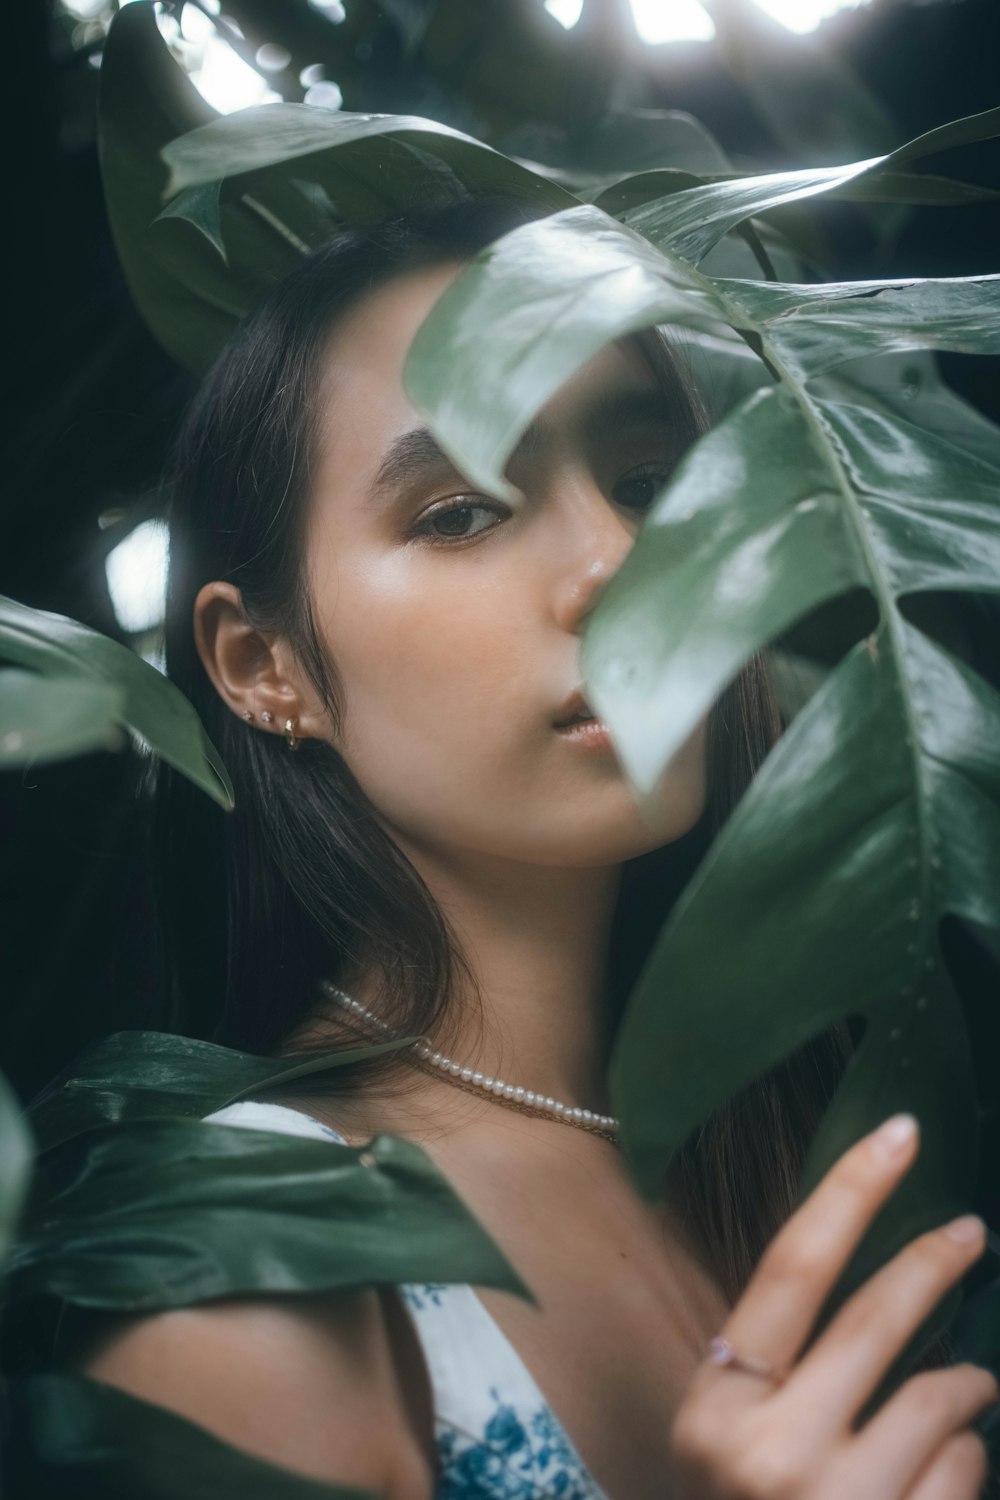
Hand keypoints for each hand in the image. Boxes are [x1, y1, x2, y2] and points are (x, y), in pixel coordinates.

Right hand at [669, 1114, 996, 1498]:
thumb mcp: (735, 1446)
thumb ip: (785, 1370)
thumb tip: (884, 1281)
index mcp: (716, 1408)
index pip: (791, 1268)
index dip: (850, 1190)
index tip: (901, 1132)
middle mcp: (769, 1452)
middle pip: (880, 1319)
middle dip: (935, 1263)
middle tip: (971, 1232)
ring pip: (944, 1403)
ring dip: (965, 1395)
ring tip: (958, 1406)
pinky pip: (970, 1472)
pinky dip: (968, 1468)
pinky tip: (933, 1488)